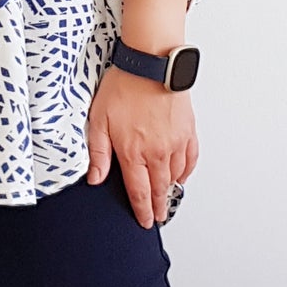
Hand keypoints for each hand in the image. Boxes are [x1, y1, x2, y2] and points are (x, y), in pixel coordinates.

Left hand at [85, 63, 197, 228]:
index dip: (142, 211)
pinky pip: (190, 158)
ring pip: (176, 176)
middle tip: (159, 217)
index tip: (146, 221)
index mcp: (134, 153)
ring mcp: (176, 142)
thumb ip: (99, 154)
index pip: (139, 192)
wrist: (151, 64)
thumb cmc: (124, 86)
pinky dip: (186, 171)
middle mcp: (158, 152)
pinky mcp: (188, 130)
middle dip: (158, 206)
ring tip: (167, 198)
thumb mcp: (99, 120)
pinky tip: (182, 175)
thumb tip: (96, 179)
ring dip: (171, 190)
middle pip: (159, 189)